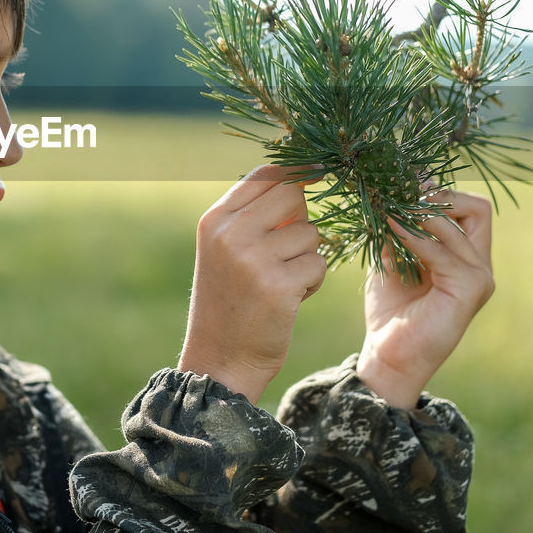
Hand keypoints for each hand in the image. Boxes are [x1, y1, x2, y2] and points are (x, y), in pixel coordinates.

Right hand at [178, 164, 325, 403]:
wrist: (220, 360)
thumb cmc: (230, 302)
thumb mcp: (226, 251)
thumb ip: (254, 216)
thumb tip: (302, 178)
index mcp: (215, 220)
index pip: (264, 173)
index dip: (296, 172)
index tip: (314, 176)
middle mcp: (230, 233)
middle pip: (292, 194)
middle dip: (302, 220)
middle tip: (288, 251)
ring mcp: (253, 259)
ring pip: (311, 233)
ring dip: (307, 258)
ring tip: (282, 283)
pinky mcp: (278, 286)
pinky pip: (318, 264)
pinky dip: (312, 282)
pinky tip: (289, 300)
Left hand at [356, 189, 494, 408]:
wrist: (388, 354)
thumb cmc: (391, 310)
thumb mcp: (392, 257)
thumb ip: (396, 227)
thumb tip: (387, 189)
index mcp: (466, 255)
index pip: (471, 207)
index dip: (440, 192)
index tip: (404, 187)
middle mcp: (480, 265)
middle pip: (477, 208)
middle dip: (438, 197)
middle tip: (400, 195)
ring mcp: (480, 278)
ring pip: (458, 224)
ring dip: (419, 213)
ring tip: (387, 209)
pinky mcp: (470, 290)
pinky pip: (443, 251)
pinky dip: (414, 237)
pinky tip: (390, 228)